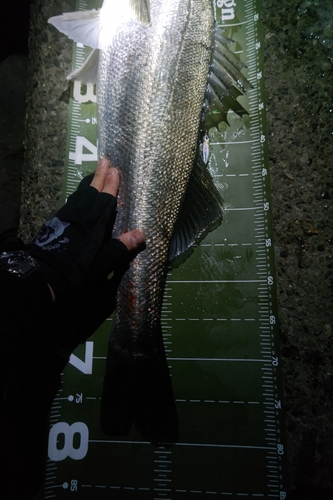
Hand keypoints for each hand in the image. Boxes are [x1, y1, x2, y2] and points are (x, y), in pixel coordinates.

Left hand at [27, 158, 144, 299]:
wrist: (46, 272)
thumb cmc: (79, 268)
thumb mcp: (104, 261)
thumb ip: (122, 246)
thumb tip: (142, 233)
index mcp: (95, 223)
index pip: (105, 199)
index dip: (111, 185)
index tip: (115, 170)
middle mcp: (81, 215)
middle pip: (92, 191)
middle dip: (100, 176)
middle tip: (105, 161)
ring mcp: (67, 216)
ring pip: (80, 195)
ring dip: (89, 182)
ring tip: (94, 172)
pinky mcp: (56, 221)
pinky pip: (71, 201)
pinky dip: (78, 194)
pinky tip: (78, 195)